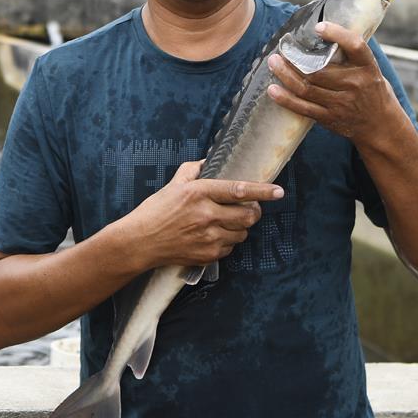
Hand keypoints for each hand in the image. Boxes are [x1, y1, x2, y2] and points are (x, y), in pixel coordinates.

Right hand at [126, 160, 283, 268]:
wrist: (139, 242)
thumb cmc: (155, 211)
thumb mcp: (173, 184)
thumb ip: (193, 170)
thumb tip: (208, 162)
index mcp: (199, 193)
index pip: (239, 190)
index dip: (263, 191)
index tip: (279, 191)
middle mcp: (207, 215)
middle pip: (248, 215)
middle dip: (254, 212)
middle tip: (249, 208)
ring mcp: (208, 237)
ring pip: (242, 233)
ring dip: (240, 227)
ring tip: (226, 222)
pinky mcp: (207, 255)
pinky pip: (230, 248)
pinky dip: (228, 242)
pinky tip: (214, 236)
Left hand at [267, 22, 397, 142]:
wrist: (381, 126)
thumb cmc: (371, 90)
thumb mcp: (370, 70)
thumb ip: (351, 55)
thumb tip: (322, 31)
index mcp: (368, 68)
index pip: (356, 46)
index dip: (338, 34)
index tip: (319, 27)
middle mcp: (355, 85)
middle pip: (320, 70)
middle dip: (296, 58)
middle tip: (282, 48)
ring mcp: (342, 104)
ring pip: (307, 88)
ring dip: (286, 74)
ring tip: (273, 62)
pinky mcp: (330, 118)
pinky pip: (303, 108)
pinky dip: (286, 99)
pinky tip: (273, 90)